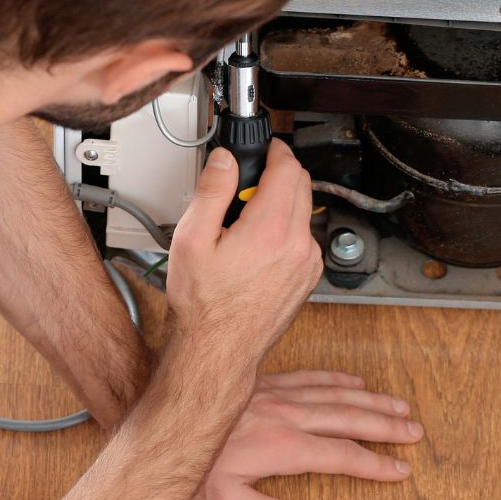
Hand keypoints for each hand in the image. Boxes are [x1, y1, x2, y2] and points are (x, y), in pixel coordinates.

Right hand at [166, 140, 321, 363]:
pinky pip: (304, 239)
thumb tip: (226, 160)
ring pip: (304, 212)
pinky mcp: (308, 278)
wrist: (219, 350)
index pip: (288, 168)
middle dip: (277, 175)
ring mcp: (308, 264)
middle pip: (302, 185)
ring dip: (281, 205)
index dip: (274, 151)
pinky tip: (256, 248)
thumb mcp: (191, 239)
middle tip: (244, 188)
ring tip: (244, 225)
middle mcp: (299, 245)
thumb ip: (212, 191)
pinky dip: (286, 231)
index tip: (264, 149)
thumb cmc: (204, 305)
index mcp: (272, 230)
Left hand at [190, 371, 421, 499]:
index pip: (341, 456)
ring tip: (399, 406)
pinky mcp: (265, 383)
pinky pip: (310, 378)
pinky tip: (354, 382)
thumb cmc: (190, 466)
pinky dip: (337, 380)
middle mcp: (286, 416)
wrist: (164, 422)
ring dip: (371, 400)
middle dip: (385, 426)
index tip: (401, 469)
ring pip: (335, 395)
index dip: (375, 464)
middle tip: (415, 432)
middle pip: (349, 419)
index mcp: (282, 447)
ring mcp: (277, 395)